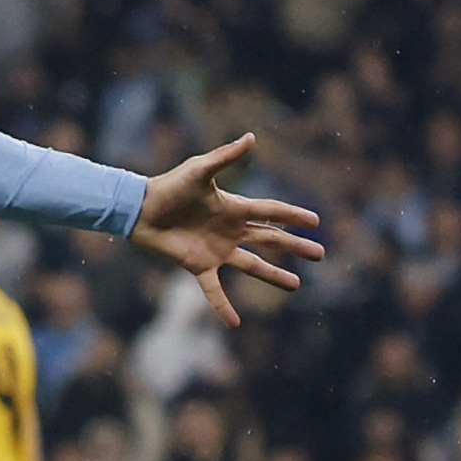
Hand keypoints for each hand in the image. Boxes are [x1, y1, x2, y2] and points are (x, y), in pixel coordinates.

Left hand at [128, 133, 322, 327]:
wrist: (140, 208)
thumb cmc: (169, 186)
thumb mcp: (200, 170)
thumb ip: (226, 157)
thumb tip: (252, 137)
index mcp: (235, 208)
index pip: (272, 212)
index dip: (293, 216)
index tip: (316, 222)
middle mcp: (231, 230)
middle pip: (271, 240)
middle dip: (295, 246)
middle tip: (320, 254)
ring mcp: (217, 250)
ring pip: (252, 266)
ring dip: (274, 276)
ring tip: (296, 285)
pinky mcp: (198, 266)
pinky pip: (213, 291)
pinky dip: (222, 307)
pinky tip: (234, 323)